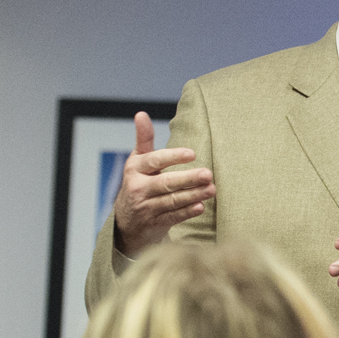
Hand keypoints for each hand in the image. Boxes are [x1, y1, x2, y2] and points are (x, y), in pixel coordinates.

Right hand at [114, 112, 213, 255]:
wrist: (126, 222)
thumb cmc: (139, 183)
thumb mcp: (138, 161)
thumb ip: (144, 139)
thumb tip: (141, 114)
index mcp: (135, 168)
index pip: (154, 161)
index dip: (172, 157)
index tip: (192, 153)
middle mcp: (137, 188)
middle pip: (165, 182)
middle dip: (188, 179)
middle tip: (208, 174)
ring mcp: (145, 207)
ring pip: (171, 200)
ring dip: (193, 195)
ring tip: (211, 189)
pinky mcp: (154, 223)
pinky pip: (172, 217)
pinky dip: (187, 212)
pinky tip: (201, 206)